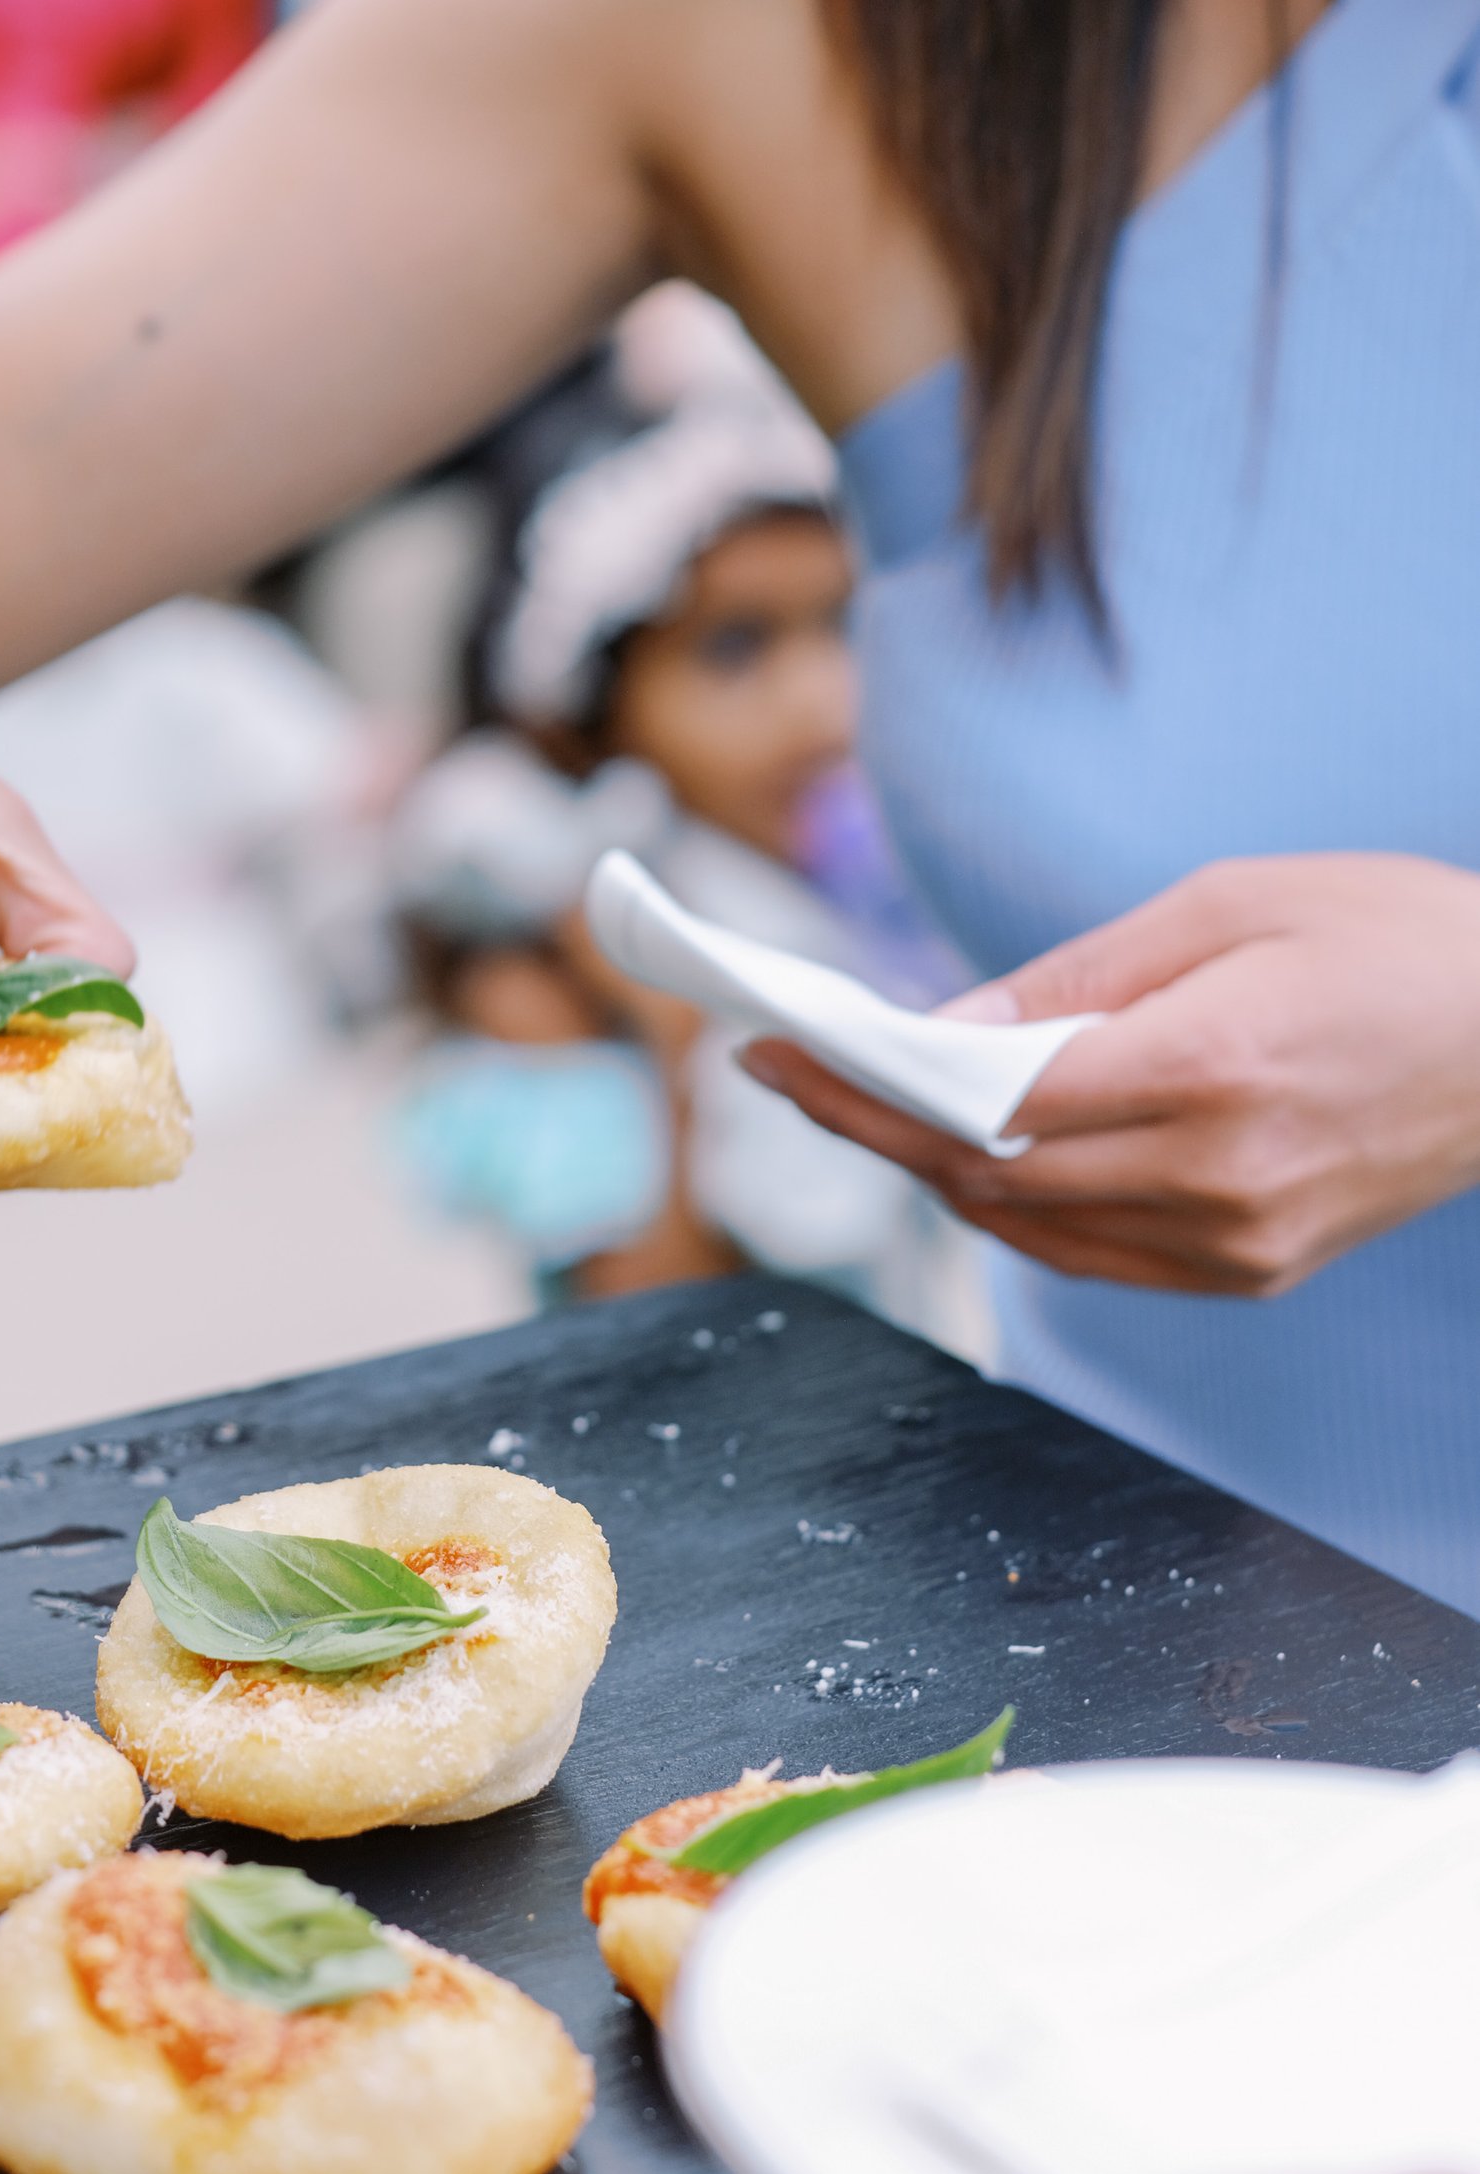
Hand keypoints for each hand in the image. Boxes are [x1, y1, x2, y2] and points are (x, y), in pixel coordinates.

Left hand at [740, 855, 1479, 1296]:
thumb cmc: (1396, 935)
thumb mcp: (1229, 904)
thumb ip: (1077, 977)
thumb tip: (947, 1026)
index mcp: (1212, 1068)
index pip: (984, 1102)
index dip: (864, 1083)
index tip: (775, 1053)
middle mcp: (1221, 1174)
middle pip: (988, 1175)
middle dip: (871, 1126)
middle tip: (793, 1072)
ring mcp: (1243, 1240)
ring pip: (1031, 1228)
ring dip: (935, 1171)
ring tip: (867, 1101)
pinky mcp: (1257, 1269)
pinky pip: (1096, 1253)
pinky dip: (1018, 1206)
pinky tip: (975, 1151)